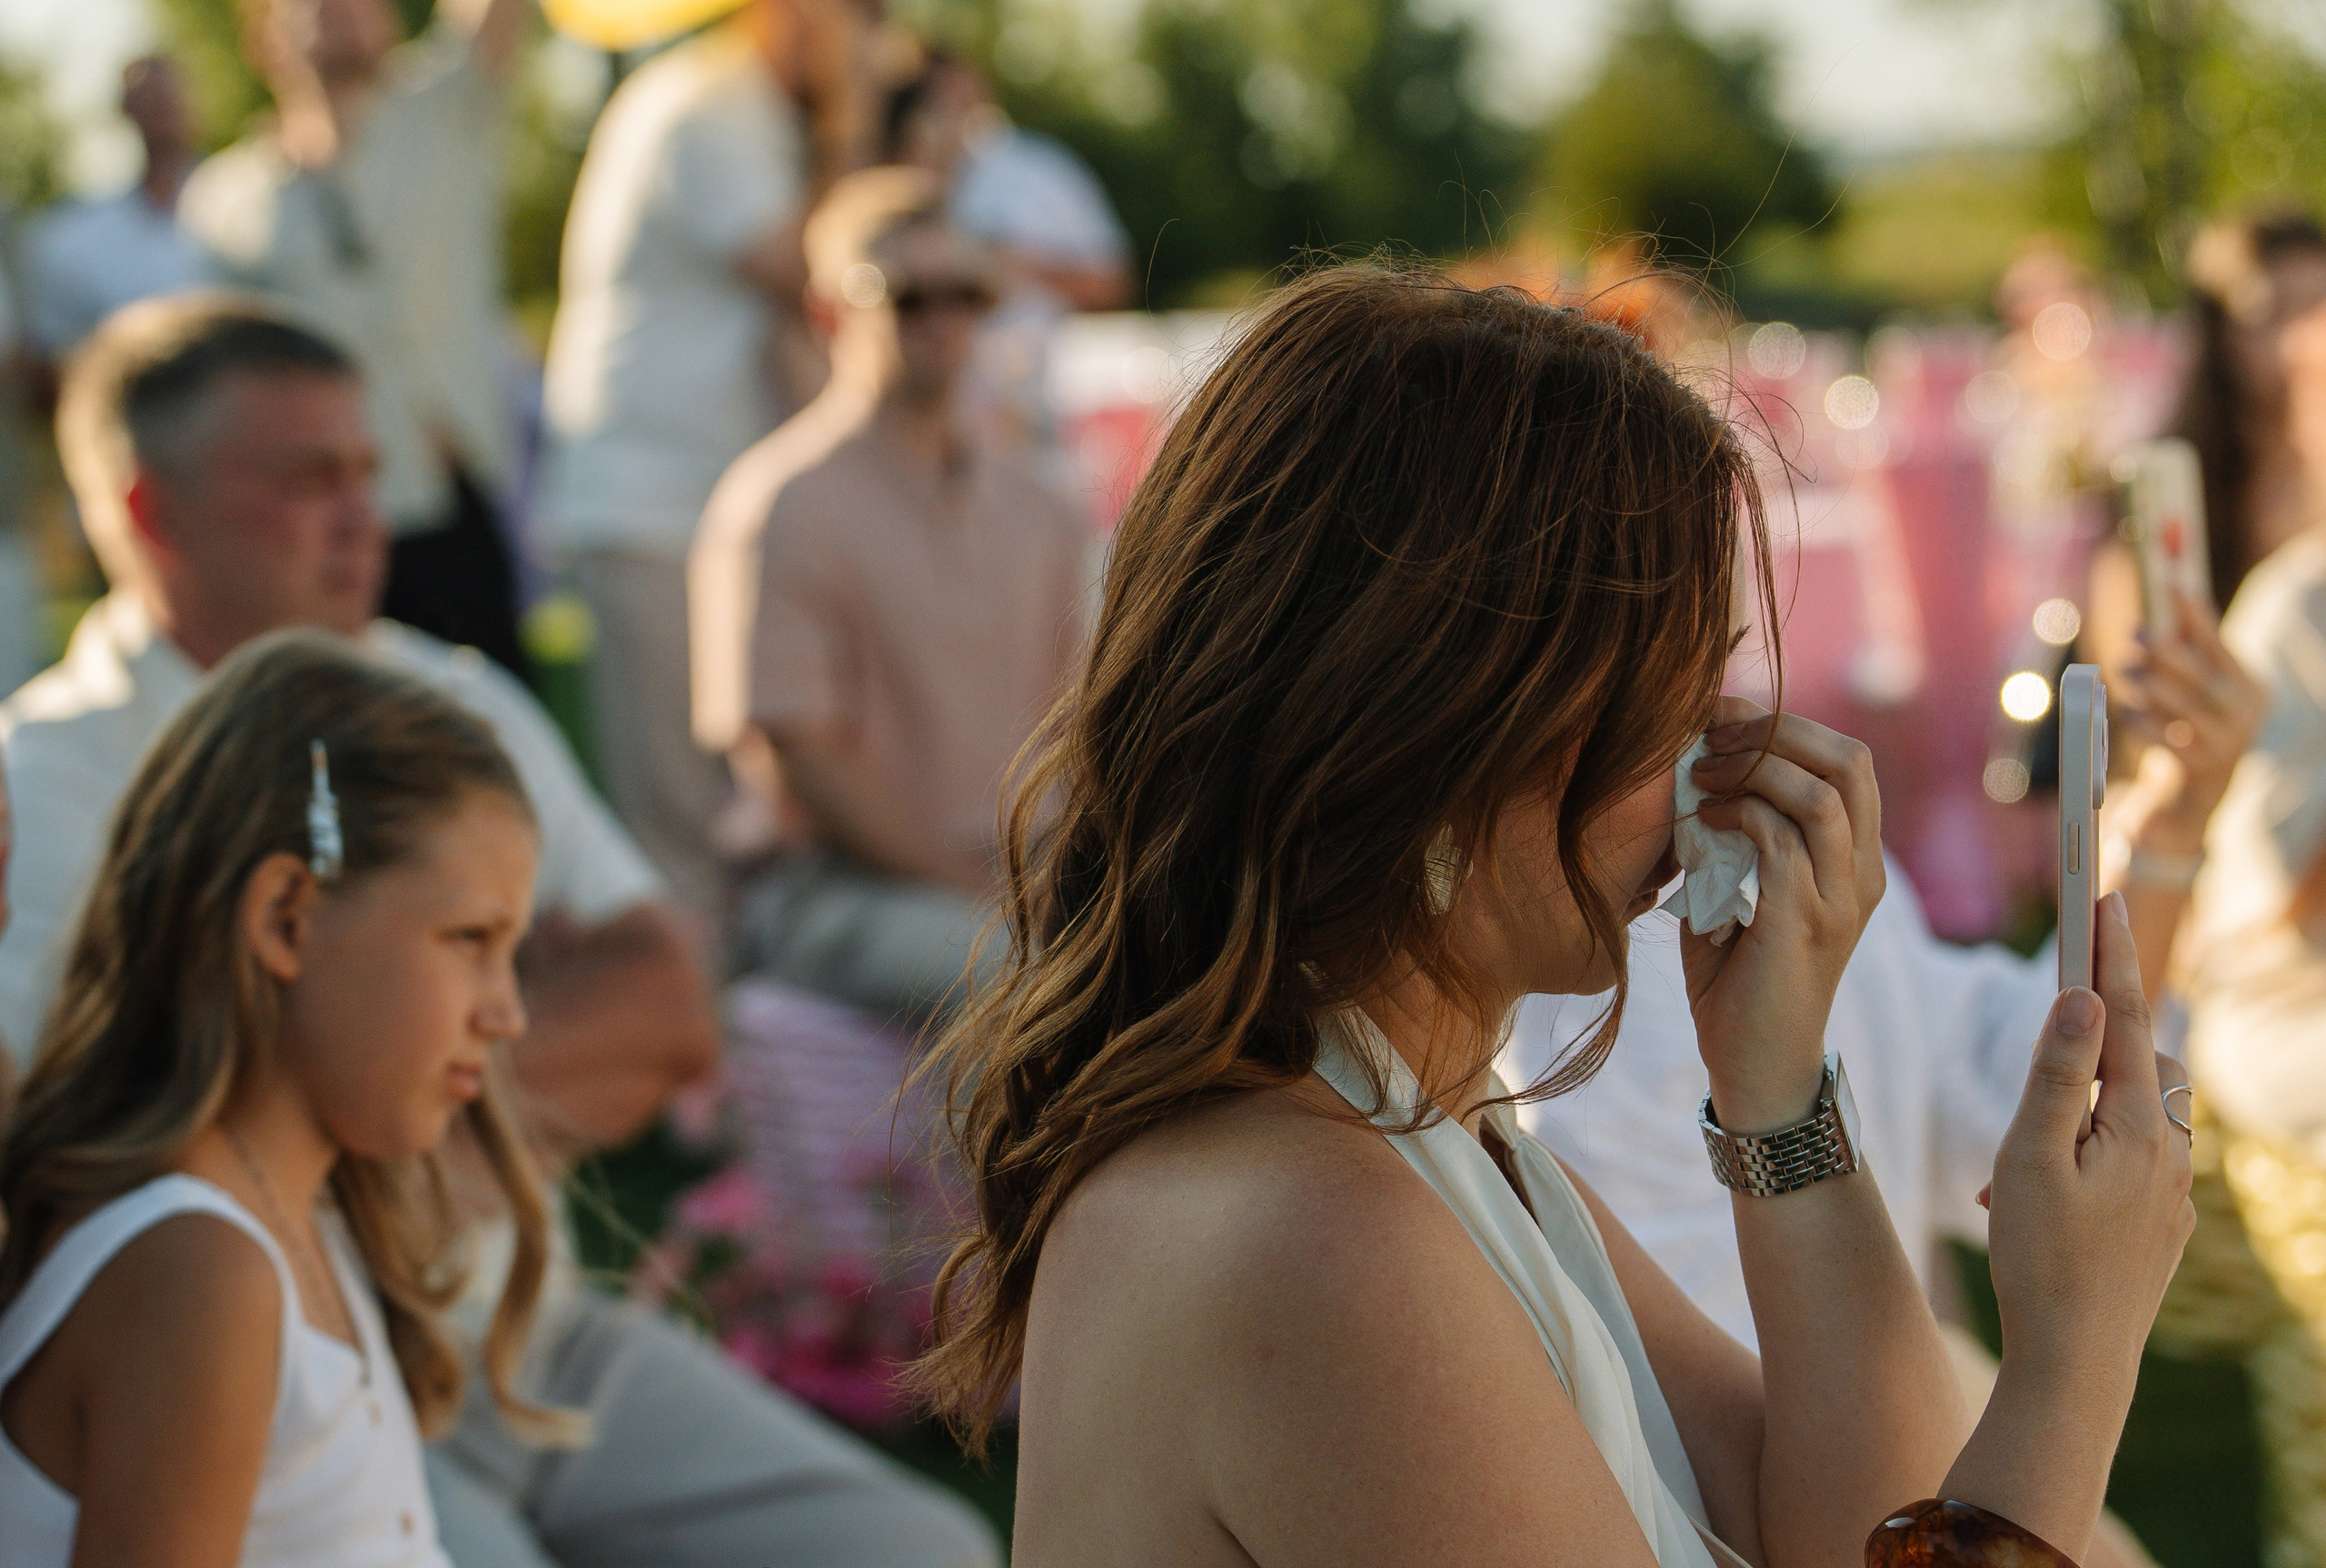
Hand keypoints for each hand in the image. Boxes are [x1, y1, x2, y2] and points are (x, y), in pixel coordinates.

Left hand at [1680, 697, 1884, 1133]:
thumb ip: (1731, 835)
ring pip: (1820, 796)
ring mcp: (1839, 900)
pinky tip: (1701, 818)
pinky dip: (1739, 815)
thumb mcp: (1738, 890)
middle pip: (1848, 761)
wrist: (1754, 1064)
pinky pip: (1783, 844)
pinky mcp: (1805, 926)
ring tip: (1701, 772)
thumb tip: (1688, 773)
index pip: (1847, 760)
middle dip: (1775, 731)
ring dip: (1754, 769)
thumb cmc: (1738, 976)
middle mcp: (1861, 873)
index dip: (1786, 724)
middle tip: (1710, 732)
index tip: (1720, 716)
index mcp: (1854, 858)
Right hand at [1979, 892, 2192, 1396]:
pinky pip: (2131, 1166)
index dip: (2108, 954)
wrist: (2077, 1363)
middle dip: (2094, 1041)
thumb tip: (2081, 999)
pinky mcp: (2163, 1227)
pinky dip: (2088, 1159)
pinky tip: (2036, 1203)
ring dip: (2082, 1113)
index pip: (2120, 1015)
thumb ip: (2057, 1074)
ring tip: (2015, 1160)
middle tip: (2040, 1046)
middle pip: (2135, 1063)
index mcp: (2135, 1125)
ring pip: (2131, 1117)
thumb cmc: (2039, 1257)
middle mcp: (2169, 1150)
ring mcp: (2173, 1192)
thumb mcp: (2029, 1156)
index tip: (2104, 897)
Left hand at [2115, 588, 2264, 848]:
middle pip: (2204, 676)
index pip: (2221, 645)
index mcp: (2248, 687)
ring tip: (2126, 672)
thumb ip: (2186, 656)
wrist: (2199, 792)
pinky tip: (2127, 713)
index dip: (2195, 615)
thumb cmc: (2191, 727)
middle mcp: (2244, 714)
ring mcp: (2226, 743)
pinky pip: (2170, 741)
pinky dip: (2145, 724)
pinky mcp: (2201, 768)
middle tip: (2136, 633)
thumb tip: (2158, 608)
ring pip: (2187, 708)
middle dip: (2169, 651)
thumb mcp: (2198, 692)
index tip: (2171, 586)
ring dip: (2152, 685)